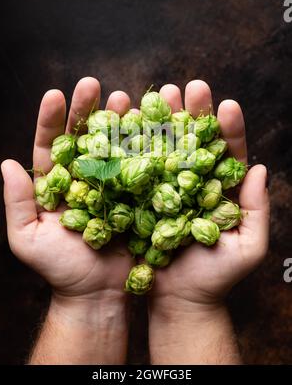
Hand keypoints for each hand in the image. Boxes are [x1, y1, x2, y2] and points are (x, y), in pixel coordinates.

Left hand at [1, 77, 132, 302]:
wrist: (98, 294)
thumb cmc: (60, 270)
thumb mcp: (28, 238)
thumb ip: (18, 202)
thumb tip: (6, 164)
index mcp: (56, 184)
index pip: (51, 145)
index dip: (52, 119)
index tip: (55, 94)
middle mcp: (84, 178)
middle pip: (83, 137)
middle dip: (87, 110)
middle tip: (93, 84)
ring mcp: (111, 185)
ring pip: (112, 146)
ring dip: (116, 120)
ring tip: (124, 98)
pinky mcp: (134, 195)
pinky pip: (138, 167)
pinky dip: (142, 146)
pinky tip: (147, 126)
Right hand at [150, 80, 269, 307]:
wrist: (178, 301)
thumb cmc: (216, 278)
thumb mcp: (247, 248)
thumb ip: (256, 211)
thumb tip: (259, 168)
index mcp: (220, 190)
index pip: (227, 154)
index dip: (228, 129)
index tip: (226, 105)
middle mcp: (192, 183)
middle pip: (194, 142)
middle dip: (194, 114)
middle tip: (191, 88)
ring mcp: (165, 188)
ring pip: (165, 149)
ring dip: (163, 121)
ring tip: (160, 94)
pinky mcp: (141, 198)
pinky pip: (138, 169)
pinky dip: (135, 146)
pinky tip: (131, 123)